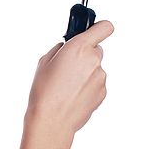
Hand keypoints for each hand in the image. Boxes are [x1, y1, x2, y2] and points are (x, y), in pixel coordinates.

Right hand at [25, 20, 113, 134]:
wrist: (52, 121)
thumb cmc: (44, 93)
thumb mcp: (44, 62)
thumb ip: (60, 49)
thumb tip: (67, 47)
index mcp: (78, 47)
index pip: (104, 27)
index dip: (98, 28)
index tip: (92, 30)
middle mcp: (94, 60)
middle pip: (96, 49)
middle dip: (85, 54)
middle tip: (68, 65)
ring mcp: (100, 77)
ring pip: (95, 67)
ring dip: (85, 72)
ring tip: (67, 86)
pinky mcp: (103, 92)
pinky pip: (96, 83)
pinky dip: (87, 86)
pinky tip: (73, 95)